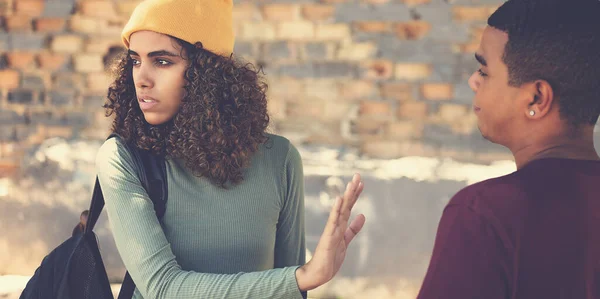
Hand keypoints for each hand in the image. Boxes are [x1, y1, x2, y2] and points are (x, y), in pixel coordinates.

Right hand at [295, 173, 365, 290]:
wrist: (320, 273)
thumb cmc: (331, 257)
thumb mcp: (346, 241)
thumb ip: (354, 228)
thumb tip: (363, 215)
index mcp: (341, 225)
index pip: (349, 206)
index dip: (355, 194)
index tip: (360, 182)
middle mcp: (336, 225)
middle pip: (346, 205)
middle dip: (352, 190)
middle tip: (357, 175)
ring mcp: (332, 230)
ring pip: (341, 210)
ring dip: (346, 196)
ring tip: (351, 183)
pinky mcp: (328, 237)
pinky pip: (333, 222)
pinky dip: (336, 210)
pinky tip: (339, 200)